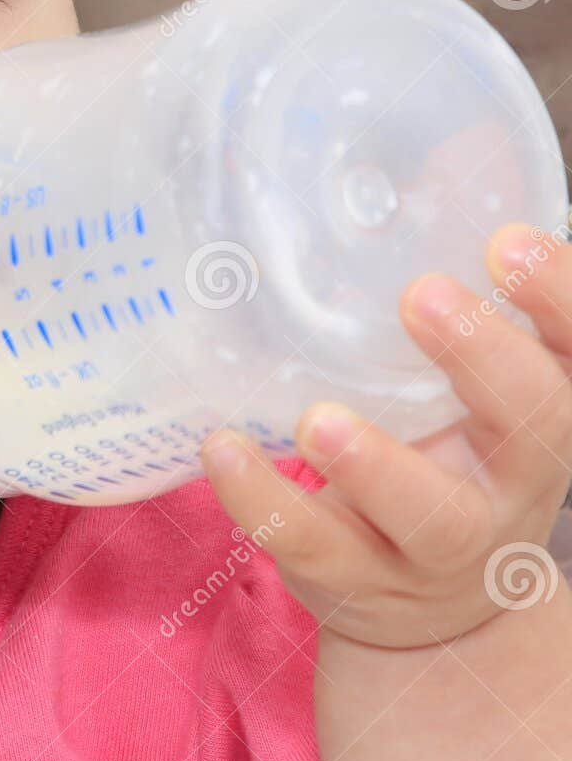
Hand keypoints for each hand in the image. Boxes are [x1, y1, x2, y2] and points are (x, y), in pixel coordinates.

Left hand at [198, 220, 571, 649]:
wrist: (436, 615)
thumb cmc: (449, 455)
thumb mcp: (470, 378)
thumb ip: (462, 288)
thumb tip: (449, 145)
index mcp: (543, 413)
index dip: (559, 299)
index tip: (508, 241)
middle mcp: (510, 481)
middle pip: (535, 427)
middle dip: (483, 358)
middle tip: (424, 296)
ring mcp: (437, 543)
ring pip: (428, 513)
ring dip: (374, 463)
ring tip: (317, 421)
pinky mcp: (358, 578)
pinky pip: (314, 546)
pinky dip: (263, 500)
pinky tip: (222, 449)